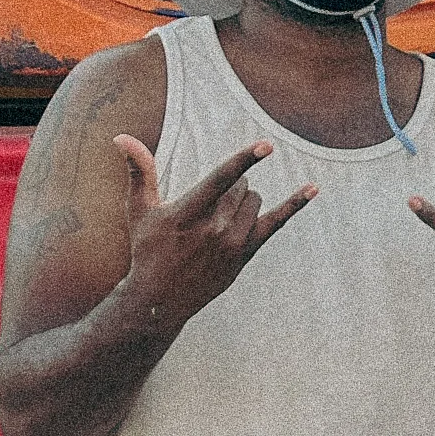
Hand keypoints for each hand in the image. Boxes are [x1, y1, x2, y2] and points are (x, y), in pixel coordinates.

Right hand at [116, 135, 313, 330]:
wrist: (160, 299)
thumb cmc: (147, 250)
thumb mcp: (139, 211)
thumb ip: (138, 171)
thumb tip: (121, 136)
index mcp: (187, 213)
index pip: (221, 180)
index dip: (245, 160)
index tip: (267, 144)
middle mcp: (214, 229)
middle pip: (241, 188)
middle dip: (231, 186)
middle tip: (209, 207)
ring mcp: (233, 245)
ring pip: (255, 201)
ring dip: (244, 199)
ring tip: (221, 217)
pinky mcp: (245, 255)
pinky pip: (276, 222)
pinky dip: (295, 204)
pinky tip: (313, 189)